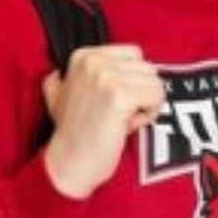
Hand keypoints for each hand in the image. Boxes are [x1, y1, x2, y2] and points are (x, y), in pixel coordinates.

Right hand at [40, 44, 163, 197]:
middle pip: (147, 68)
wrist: (70, 163)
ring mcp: (106, 78)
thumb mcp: (59, 95)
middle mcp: (94, 62)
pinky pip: (157, 96)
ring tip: (123, 121)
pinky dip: (150, 114)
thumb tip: (62, 73)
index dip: (132, 80)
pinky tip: (129, 126)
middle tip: (119, 115)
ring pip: (155, 82)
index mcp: (83, 56)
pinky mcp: (120, 96)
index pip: (134, 54)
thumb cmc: (72, 133)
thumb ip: (68, 78)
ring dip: (146, 105)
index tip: (114, 102)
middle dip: (141, 93)